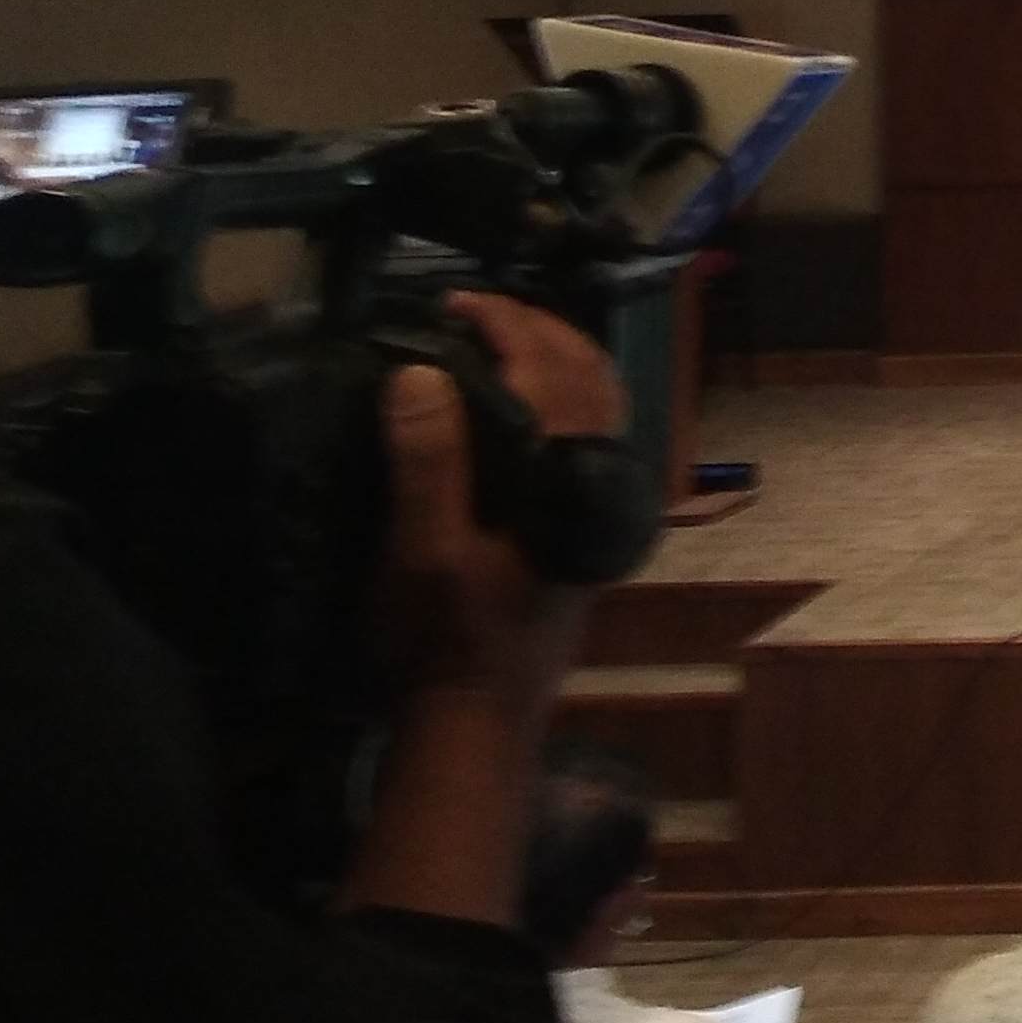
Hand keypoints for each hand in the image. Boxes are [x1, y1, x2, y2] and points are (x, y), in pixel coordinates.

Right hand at [380, 293, 620, 709]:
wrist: (479, 720)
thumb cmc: (446, 641)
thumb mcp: (423, 555)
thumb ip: (428, 463)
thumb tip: (420, 373)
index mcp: (570, 477)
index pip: (552, 370)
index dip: (507, 325)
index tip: (458, 302)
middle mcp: (601, 480)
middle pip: (590, 375)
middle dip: (539, 330)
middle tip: (474, 312)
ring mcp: (601, 503)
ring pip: (600, 403)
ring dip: (558, 358)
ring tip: (497, 341)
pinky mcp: (588, 523)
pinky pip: (593, 434)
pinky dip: (566, 396)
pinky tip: (521, 404)